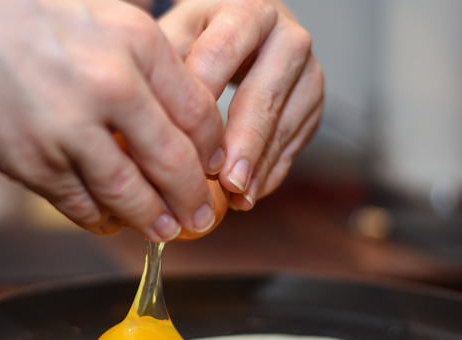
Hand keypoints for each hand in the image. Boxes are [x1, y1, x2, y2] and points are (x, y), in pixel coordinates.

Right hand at [0, 0, 224, 240]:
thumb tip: (176, 113)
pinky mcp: (35, 160)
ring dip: (152, 219)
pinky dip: (101, 219)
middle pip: (175, 162)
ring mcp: (72, 127)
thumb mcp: (100, 18)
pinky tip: (110, 222)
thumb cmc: (22, 16)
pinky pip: (82, 204)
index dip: (212, 153)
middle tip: (200, 219)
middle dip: (193, 200)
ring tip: (163, 231)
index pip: (200, 114)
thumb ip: (142, 62)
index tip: (213, 171)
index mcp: (137, 44)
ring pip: (131, 193)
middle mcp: (113, 86)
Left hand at [159, 0, 323, 209]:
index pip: (222, 55)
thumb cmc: (200, 38)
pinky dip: (269, 173)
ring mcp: (308, 71)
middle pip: (264, 96)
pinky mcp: (313, 103)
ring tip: (236, 199)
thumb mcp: (177, 37)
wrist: (242, 34)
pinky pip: (294, 144)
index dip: (202, 101)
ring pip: (285, 126)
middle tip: (226, 182)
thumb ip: (164, 70)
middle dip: (243, 144)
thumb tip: (148, 123)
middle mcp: (287, 37)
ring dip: (259, 168)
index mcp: (248, 11)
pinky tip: (247, 195)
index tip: (182, 142)